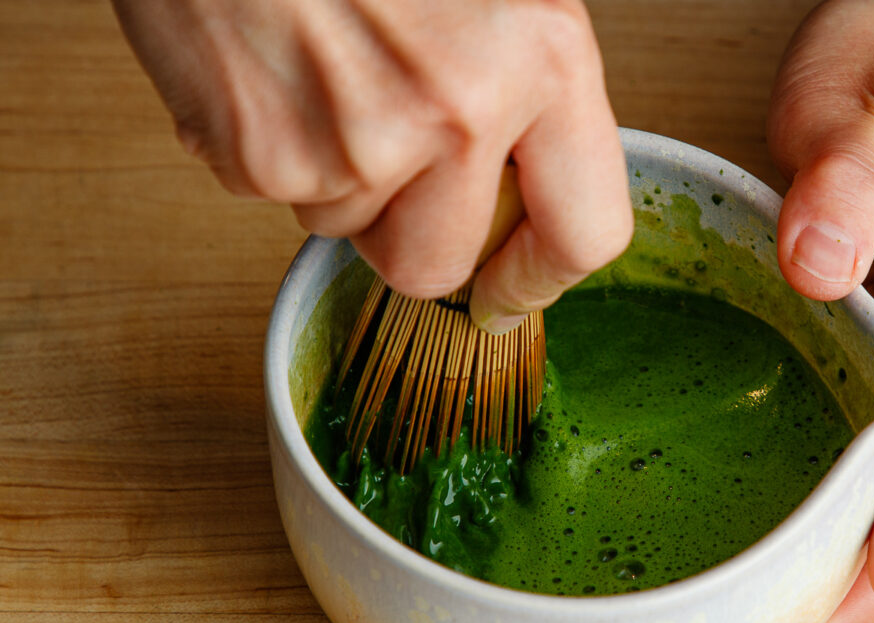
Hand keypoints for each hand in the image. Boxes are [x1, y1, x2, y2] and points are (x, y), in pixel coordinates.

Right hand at [112, 0, 632, 332]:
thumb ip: (533, 97)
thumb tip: (541, 204)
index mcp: (543, 59)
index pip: (583, 234)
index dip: (539, 278)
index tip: (510, 290)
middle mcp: (462, 107)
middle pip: (438, 267)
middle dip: (409, 234)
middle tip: (388, 160)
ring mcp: (361, 140)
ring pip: (354, 233)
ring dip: (342, 181)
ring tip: (328, 77)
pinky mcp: (267, 156)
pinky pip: (283, 200)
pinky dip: (277, 151)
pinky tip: (280, 74)